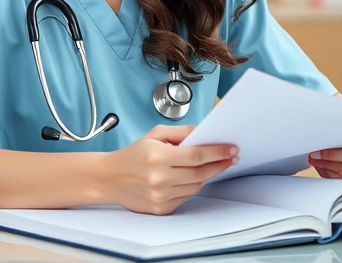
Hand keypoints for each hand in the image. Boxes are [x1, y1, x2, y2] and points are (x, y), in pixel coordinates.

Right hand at [103, 125, 237, 214]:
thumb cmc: (132, 155)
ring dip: (208, 175)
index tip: (232, 149)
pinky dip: (193, 186)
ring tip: (214, 165)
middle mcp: (159, 178)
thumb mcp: (154, 134)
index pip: (197, 155)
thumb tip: (203, 132)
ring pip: (195, 186)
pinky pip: (186, 197)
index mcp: (157, 156)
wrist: (110, 178)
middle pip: (200, 173)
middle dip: (219, 164)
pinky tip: (192, 177)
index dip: (218, 152)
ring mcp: (160, 196)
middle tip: (231, 157)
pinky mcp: (161, 208)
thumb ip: (180, 132)